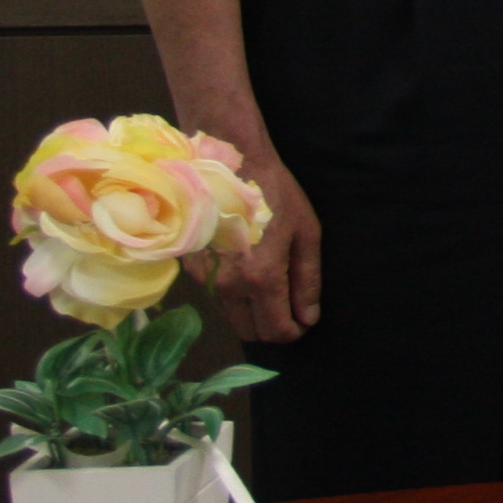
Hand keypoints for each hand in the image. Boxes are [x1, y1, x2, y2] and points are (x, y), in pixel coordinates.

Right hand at [202, 152, 319, 344]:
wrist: (226, 169)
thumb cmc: (274, 196)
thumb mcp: (306, 233)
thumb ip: (307, 280)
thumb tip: (309, 317)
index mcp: (261, 278)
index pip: (276, 330)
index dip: (293, 332)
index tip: (303, 323)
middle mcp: (229, 288)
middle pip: (250, 333)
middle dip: (272, 328)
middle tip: (289, 309)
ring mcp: (207, 282)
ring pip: (232, 319)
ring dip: (252, 315)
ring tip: (271, 288)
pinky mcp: (193, 273)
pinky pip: (218, 300)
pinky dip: (235, 298)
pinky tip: (247, 274)